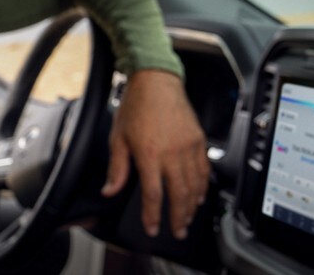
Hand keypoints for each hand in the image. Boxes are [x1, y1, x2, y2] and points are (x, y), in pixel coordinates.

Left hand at [100, 69, 209, 238]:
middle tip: (177, 231)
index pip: (153, 194)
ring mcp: (188, 147)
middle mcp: (172, 153)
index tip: (152, 228)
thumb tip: (109, 190)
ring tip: (187, 219)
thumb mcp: (118, 138)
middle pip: (179, 195)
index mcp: (149, 154)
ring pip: (195, 185)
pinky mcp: (198, 140)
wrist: (156, 81)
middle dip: (178, 218)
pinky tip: (199, 196)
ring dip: (192, 206)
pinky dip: (203, 186)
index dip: (152, 215)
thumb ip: (116, 168)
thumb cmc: (136, 106)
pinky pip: (204, 170)